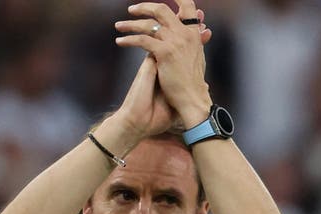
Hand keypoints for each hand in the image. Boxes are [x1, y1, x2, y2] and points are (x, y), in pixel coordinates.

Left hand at [115, 0, 212, 127]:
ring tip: (118, 26)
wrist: (191, 98)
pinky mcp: (165, 53)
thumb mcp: (197, 57)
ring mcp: (175, 42)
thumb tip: (202, 31)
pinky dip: (129, 40)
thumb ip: (197, 41)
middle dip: (144, 7)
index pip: (187, 7)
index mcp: (193, 33)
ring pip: (148, 24)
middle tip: (131, 10)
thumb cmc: (192, 83)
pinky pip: (142, 40)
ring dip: (131, 24)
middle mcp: (185, 33)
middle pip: (162, 10)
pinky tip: (120, 42)